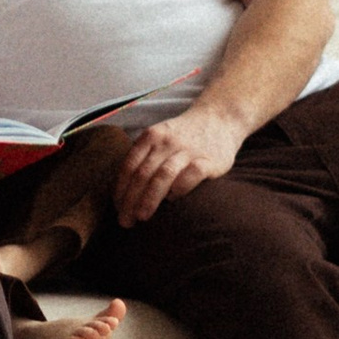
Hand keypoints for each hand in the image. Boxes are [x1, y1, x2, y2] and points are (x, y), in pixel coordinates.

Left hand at [114, 99, 247, 223]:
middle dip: (131, 200)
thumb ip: (145, 157)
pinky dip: (180, 188)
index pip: (130, 166)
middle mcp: (167, 142)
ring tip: (142, 217)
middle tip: (125, 221)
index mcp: (151, 136)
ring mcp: (188, 150)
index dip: (121, 190)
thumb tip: (126, 192)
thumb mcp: (160, 137)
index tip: (118, 208)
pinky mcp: (209, 160)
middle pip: (143, 174)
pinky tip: (173, 200)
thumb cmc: (185, 136)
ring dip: (149, 198)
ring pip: (163, 175)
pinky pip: (191, 175)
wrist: (220, 118)